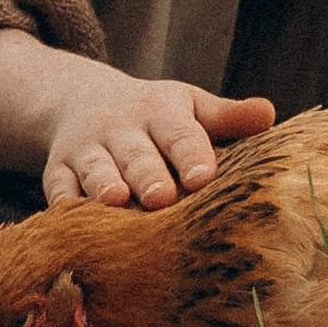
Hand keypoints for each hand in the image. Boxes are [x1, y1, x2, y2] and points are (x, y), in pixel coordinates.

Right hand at [0, 33, 275, 210]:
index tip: (203, 176)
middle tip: (162, 197)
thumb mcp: (189, 106)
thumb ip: (226, 117)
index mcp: (161, 112)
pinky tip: (73, 225)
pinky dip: (64, 204)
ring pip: (96, 169)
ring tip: (117, 203)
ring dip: (105, 185)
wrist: (81, 101)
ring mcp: (87, 149)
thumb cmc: (154, 116)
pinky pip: (58, 187)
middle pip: (136, 153)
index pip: (179, 132)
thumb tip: (270, 114)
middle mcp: (121, 128)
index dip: (191, 153)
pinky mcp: (58, 170)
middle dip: (148, 174)